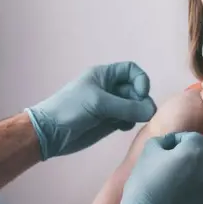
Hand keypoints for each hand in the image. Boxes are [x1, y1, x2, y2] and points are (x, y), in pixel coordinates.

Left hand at [26, 62, 156, 159]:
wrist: (51, 133)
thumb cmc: (71, 109)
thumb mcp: (99, 103)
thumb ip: (127, 107)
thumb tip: (152, 111)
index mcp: (105, 76)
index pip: (132, 71)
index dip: (140, 81)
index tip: (140, 95)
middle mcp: (110, 88)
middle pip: (136, 89)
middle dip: (141, 100)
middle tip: (141, 114)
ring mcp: (110, 106)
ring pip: (134, 106)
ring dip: (137, 113)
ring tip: (130, 121)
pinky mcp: (109, 122)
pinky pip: (128, 119)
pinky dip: (130, 122)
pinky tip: (122, 128)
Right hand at [113, 132, 202, 203]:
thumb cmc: (146, 183)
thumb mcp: (148, 152)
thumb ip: (164, 140)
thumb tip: (172, 142)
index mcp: (196, 149)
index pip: (193, 136)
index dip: (179, 141)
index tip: (169, 151)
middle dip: (200, 152)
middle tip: (183, 161)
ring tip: (188, 177)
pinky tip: (192, 193)